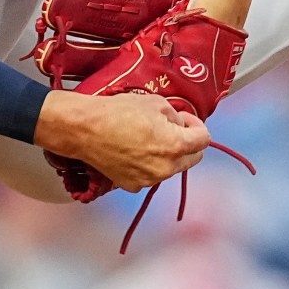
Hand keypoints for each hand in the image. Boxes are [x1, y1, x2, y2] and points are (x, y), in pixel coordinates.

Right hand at [34, 92, 211, 191]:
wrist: (84, 129)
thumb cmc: (119, 112)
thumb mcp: (156, 102)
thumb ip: (176, 116)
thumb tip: (180, 124)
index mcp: (176, 146)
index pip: (204, 140)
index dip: (196, 125)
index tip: (183, 119)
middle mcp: (167, 168)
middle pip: (193, 158)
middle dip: (187, 143)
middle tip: (170, 128)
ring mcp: (149, 180)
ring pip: (172, 167)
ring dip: (168, 154)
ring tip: (148, 138)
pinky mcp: (133, 185)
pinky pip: (151, 174)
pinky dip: (149, 164)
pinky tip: (134, 150)